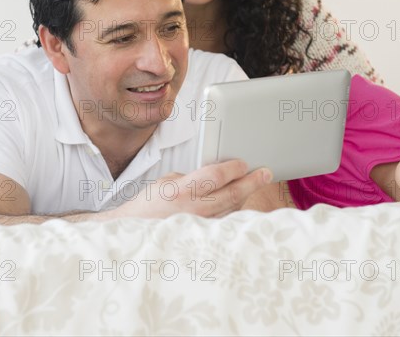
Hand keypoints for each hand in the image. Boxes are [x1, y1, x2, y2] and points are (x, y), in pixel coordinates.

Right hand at [114, 160, 272, 218]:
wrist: (134, 232)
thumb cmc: (147, 206)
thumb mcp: (166, 182)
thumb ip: (191, 178)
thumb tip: (212, 178)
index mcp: (182, 190)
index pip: (216, 176)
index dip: (234, 168)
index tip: (244, 163)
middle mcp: (194, 209)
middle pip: (231, 193)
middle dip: (252, 181)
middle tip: (266, 173)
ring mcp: (199, 225)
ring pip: (231, 208)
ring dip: (245, 195)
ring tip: (255, 183)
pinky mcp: (201, 236)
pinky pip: (223, 220)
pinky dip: (233, 209)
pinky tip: (238, 201)